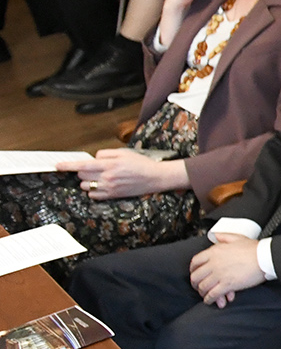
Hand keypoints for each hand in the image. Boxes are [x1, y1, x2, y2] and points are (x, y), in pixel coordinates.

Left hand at [68, 147, 185, 199]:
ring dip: (88, 181)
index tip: (58, 166)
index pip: (83, 165)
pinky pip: (93, 195)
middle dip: (83, 170)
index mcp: (109, 164)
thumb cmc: (141, 164)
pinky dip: (93, 190)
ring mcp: (109, 188)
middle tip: (95, 168)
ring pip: (86, 185)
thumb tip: (93, 158)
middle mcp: (107, 177)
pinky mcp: (112, 196)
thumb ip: (106, 154)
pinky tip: (102, 186)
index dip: (68, 166)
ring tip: (99, 177)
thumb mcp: (124, 152)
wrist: (155, 178)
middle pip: (82, 175)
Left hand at [188, 237, 267, 303]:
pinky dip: (209, 299)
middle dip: (195, 283)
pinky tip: (210, 300)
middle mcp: (214, 263)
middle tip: (197, 285)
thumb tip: (216, 236)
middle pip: (196, 276)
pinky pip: (212, 294)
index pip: (195, 261)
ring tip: (204, 294)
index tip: (194, 272)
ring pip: (203, 287)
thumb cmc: (254, 249)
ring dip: (202, 292)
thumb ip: (224, 236)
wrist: (265, 257)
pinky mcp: (227, 285)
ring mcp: (219, 275)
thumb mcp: (237, 238)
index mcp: (214, 252)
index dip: (193, 269)